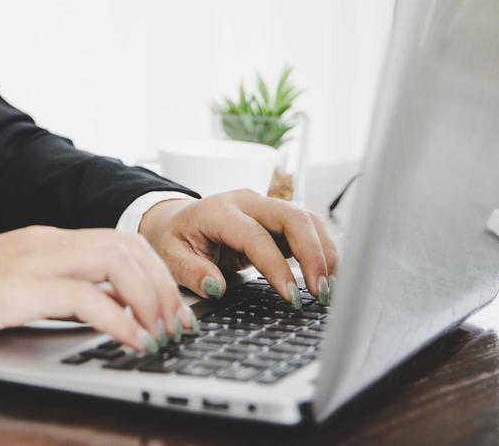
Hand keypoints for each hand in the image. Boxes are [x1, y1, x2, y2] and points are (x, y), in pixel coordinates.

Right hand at [0, 225, 199, 352]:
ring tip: (160, 334)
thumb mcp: (14, 286)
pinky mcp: (17, 290)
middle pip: (128, 247)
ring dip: (149, 299)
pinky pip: (85, 298)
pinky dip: (118, 318)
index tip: (175, 309)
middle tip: (177, 326)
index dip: (158, 272)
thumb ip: (55, 291)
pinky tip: (130, 339)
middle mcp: (46, 243)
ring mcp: (32, 262)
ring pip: (116, 262)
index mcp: (47, 241)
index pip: (122, 240)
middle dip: (164, 286)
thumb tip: (105, 313)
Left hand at [136, 190, 338, 306]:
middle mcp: (248, 202)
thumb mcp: (170, 257)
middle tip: (321, 292)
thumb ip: (191, 272)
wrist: (177, 220)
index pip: (256, 236)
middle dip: (314, 254)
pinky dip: (322, 250)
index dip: (277, 266)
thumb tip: (215, 287)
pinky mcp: (278, 218)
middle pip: (293, 218)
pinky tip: (326, 276)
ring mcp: (266, 207)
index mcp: (219, 211)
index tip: (291, 296)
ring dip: (324, 252)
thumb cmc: (175, 238)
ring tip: (329, 288)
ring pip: (307, 219)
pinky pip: (308, 228)